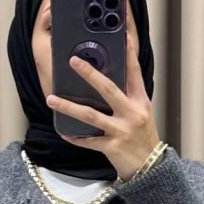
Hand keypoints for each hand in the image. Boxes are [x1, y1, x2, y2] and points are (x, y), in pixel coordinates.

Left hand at [45, 27, 161, 180]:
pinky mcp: (113, 148)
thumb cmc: (143, 138)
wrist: (151, 168)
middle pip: (108, 89)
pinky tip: (63, 131)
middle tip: (73, 61)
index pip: (134, 72)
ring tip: (52, 99)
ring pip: (91, 115)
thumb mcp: (141, 114)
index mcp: (140, 102)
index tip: (122, 35)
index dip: (128, 53)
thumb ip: (127, 97)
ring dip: (69, 107)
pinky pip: (89, 141)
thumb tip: (104, 80)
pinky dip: (76, 137)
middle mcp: (132, 113)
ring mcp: (122, 131)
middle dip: (90, 74)